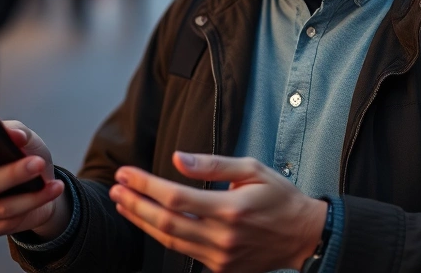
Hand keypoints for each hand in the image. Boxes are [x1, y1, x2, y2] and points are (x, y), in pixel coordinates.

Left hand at [109, 153, 327, 272]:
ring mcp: (220, 257)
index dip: (145, 185)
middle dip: (134, 204)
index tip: (126, 173)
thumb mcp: (252, 169)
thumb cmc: (279, 198)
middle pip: (164, 222)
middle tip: (116, 188)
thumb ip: (213, 165)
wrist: (304, 236)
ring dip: (141, 221)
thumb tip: (177, 158)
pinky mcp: (220, 268)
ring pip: (169, 240)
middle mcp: (222, 237)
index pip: (175, 197)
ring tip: (123, 203)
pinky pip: (183, 251)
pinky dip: (161, 235)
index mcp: (231, 209)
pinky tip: (148, 221)